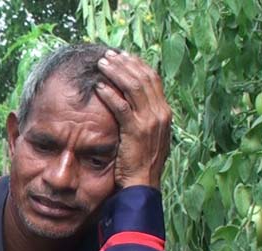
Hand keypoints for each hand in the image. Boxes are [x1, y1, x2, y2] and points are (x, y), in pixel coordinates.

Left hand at [94, 50, 171, 189]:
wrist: (142, 184)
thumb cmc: (139, 162)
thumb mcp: (146, 135)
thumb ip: (141, 117)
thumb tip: (129, 101)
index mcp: (163, 112)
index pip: (153, 79)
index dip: (137, 65)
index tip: (122, 56)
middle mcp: (160, 113)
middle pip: (144, 78)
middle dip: (125, 63)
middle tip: (109, 55)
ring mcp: (150, 122)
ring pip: (134, 87)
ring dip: (117, 73)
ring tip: (102, 64)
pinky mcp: (136, 131)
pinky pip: (122, 107)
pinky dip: (110, 94)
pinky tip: (98, 86)